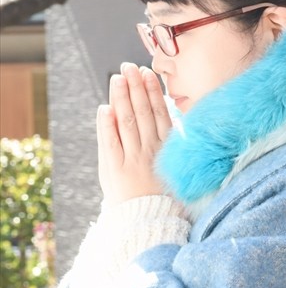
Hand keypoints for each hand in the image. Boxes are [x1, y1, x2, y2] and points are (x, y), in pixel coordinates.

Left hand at [97, 63, 171, 203]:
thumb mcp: (179, 164)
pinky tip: (106, 107)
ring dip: (122, 98)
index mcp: (168, 147)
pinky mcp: (114, 169)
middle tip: (129, 66)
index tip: (148, 72)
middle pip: (143, 112)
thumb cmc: (167, 193)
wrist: (151, 221)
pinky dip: (107, 124)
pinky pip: (110, 143)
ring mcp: (133, 158)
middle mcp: (151, 150)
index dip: (153, 91)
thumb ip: (173, 139)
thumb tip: (169, 112)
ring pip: (128, 122)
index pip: (160, 112)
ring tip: (118, 77)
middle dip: (135, 87)